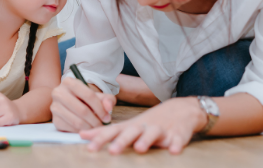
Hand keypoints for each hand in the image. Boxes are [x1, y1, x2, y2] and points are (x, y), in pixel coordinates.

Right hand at [50, 77, 115, 131]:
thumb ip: (107, 99)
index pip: (88, 95)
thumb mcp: (98, 95)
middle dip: (96, 121)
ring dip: (90, 127)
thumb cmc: (86, 98)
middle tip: (102, 125)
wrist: (72, 102)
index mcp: (69, 82)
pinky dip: (82, 131)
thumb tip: (108, 107)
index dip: (100, 108)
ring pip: (77, 121)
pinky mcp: (55, 120)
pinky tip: (87, 129)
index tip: (107, 117)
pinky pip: (71, 129)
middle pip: (82, 110)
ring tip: (96, 128)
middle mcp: (58, 92)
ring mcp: (54, 107)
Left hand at [80, 97, 206, 154]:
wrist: (180, 110)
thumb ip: (105, 133)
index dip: (101, 139)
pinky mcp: (178, 133)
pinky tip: (174, 151)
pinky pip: (179, 139)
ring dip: (146, 140)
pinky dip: (177, 144)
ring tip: (140, 148)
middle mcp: (144, 127)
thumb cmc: (148, 122)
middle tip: (112, 151)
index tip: (89, 147)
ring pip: (153, 133)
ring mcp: (162, 129)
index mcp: (131, 127)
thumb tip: (82, 135)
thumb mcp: (127, 127)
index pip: (113, 132)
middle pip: (131, 132)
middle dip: (121, 141)